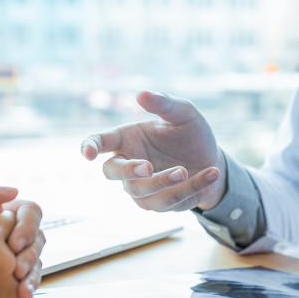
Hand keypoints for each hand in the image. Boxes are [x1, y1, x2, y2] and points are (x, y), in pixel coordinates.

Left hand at [0, 180, 45, 297]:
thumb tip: (12, 191)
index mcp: (2, 214)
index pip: (29, 212)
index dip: (26, 225)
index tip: (14, 243)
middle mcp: (12, 234)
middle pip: (37, 236)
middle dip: (31, 252)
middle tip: (16, 268)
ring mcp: (14, 257)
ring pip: (37, 259)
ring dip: (31, 273)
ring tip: (18, 287)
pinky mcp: (13, 278)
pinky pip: (30, 280)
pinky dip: (29, 288)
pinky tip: (21, 297)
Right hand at [81, 91, 224, 211]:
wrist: (211, 159)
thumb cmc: (190, 133)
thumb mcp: (183, 113)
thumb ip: (164, 103)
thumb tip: (142, 94)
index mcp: (126, 139)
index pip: (100, 142)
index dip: (90, 147)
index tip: (88, 153)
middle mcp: (127, 164)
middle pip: (113, 172)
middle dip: (129, 171)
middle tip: (149, 167)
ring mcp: (140, 187)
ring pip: (142, 192)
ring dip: (164, 183)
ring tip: (186, 170)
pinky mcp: (158, 203)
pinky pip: (170, 201)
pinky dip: (191, 188)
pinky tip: (210, 173)